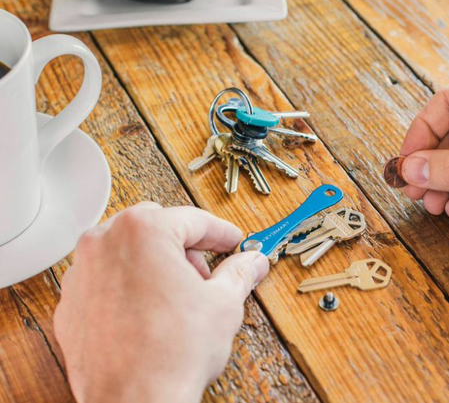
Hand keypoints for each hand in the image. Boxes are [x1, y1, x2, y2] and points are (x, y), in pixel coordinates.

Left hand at [53, 202, 268, 402]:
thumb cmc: (173, 353)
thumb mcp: (222, 304)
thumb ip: (238, 273)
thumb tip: (252, 263)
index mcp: (142, 231)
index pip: (192, 219)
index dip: (220, 232)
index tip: (232, 242)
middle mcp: (104, 243)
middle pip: (156, 227)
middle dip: (185, 246)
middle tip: (206, 273)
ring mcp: (82, 274)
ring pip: (127, 250)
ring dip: (155, 263)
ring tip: (178, 297)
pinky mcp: (71, 304)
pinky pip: (105, 279)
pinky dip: (129, 285)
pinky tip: (150, 312)